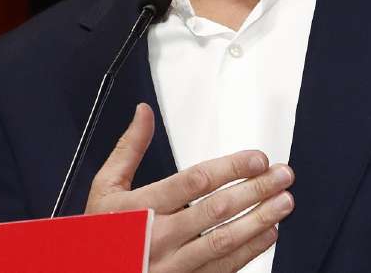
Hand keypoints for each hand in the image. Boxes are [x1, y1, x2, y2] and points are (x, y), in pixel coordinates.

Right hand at [86, 103, 294, 272]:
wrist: (86, 272)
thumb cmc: (100, 233)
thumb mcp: (104, 188)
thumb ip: (128, 149)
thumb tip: (143, 113)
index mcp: (139, 207)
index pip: (194, 182)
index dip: (230, 169)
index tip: (257, 159)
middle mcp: (158, 237)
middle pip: (216, 210)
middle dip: (255, 189)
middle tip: (282, 175)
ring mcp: (173, 265)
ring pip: (224, 240)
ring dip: (260, 219)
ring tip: (284, 202)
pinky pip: (223, 268)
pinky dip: (250, 250)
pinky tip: (268, 233)